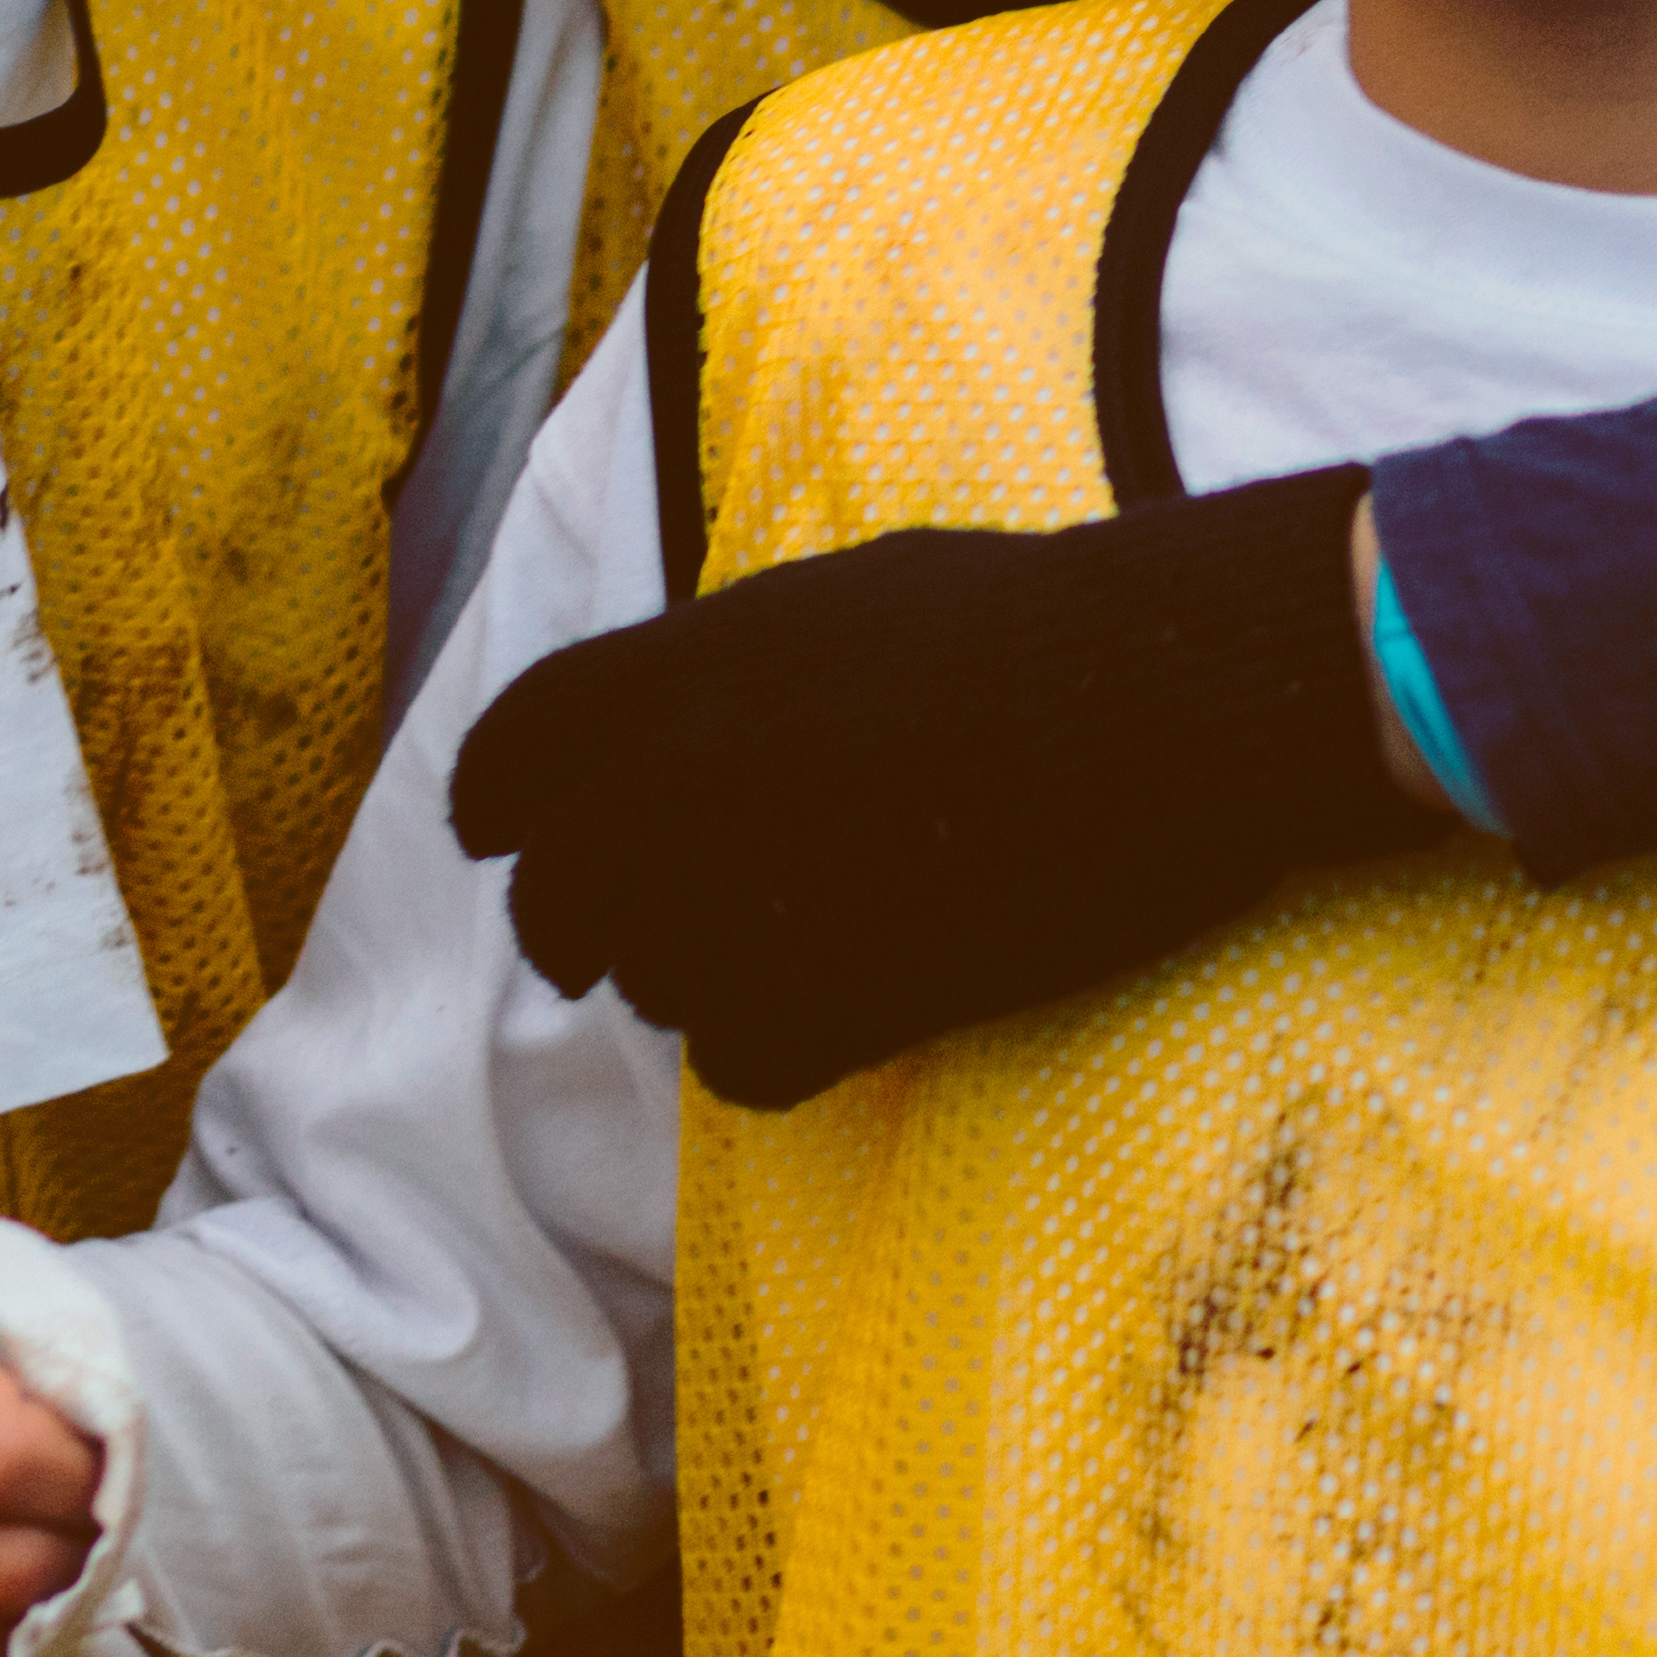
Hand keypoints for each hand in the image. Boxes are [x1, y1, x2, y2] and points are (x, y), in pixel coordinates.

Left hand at [451, 479, 1409, 1107]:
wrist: (1163, 705)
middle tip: (608, 946)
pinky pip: (735, 1062)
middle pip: (560, 895)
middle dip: (576, 925)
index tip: (494, 837)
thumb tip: (681, 716)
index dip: (494, 802)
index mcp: (684, 662)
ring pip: (648, 987)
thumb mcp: (848, 594)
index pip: (516, 746)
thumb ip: (730, 663)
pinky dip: (769, 1051)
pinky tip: (832, 1016)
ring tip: (781, 953)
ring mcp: (752, 891)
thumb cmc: (1035, 625)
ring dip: (690, 983)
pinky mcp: (834, 995)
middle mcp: (686, 777)